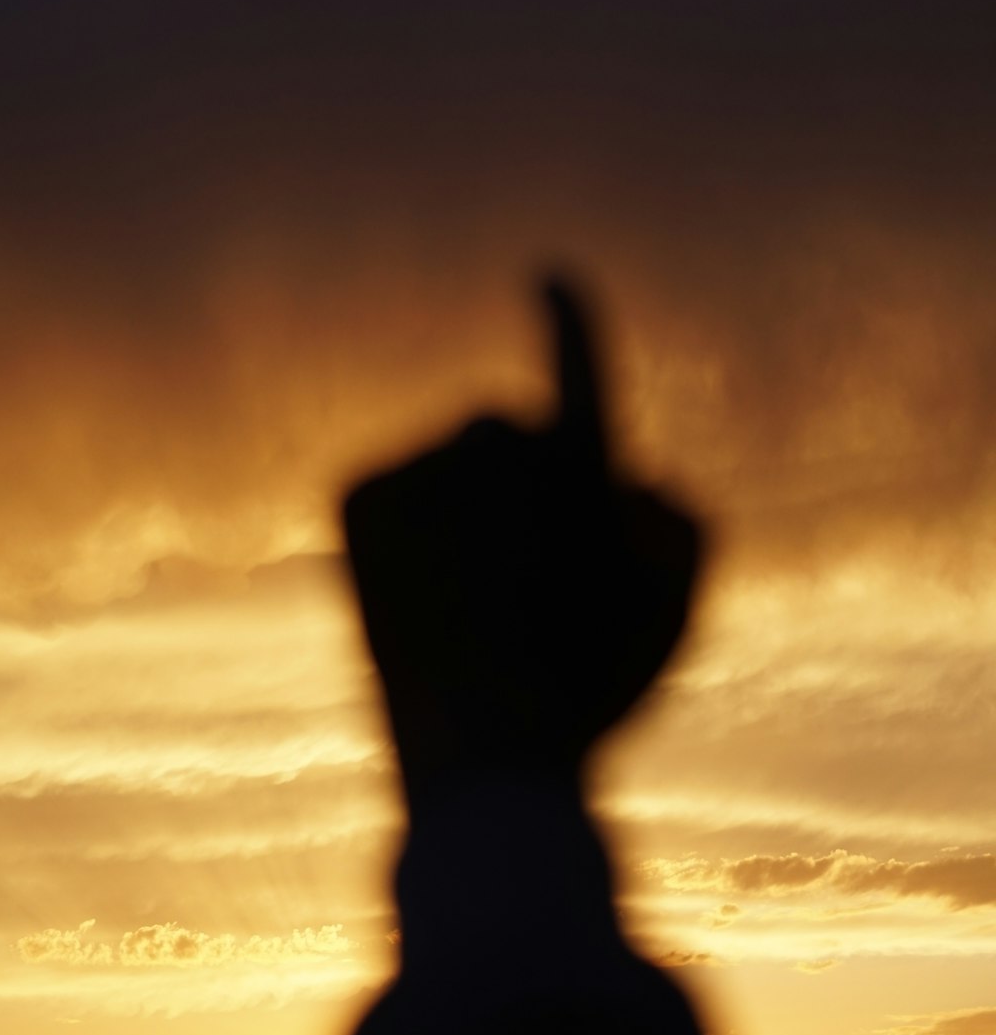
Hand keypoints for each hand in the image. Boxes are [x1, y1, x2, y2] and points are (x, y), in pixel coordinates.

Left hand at [344, 280, 701, 807]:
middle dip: (520, 477)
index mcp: (579, 472)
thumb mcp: (672, 616)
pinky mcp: (359, 492)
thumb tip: (632, 480)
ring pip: (452, 458)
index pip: (577, 371)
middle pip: (510, 430)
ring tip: (470, 602)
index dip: (569, 323)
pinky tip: (423, 592)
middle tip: (522, 572)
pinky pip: (401, 483)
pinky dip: (412, 522)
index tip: (549, 274)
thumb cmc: (591, 697)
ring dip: (465, 504)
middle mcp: (494, 451)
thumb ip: (676, 526)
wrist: (480, 761)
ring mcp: (418, 470)